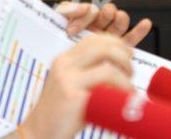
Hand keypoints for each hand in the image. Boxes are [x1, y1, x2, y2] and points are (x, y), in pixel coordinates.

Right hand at [18, 34, 133, 138]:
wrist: (40, 131)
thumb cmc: (60, 112)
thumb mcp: (71, 85)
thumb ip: (88, 73)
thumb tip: (118, 67)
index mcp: (64, 60)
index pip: (93, 39)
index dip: (115, 43)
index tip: (127, 55)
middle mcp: (64, 64)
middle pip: (102, 46)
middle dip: (124, 56)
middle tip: (130, 71)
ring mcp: (68, 78)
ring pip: (108, 65)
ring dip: (126, 75)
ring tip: (129, 88)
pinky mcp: (73, 95)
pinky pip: (106, 84)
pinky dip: (122, 89)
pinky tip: (124, 98)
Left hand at [56, 1, 151, 45]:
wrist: (60, 73)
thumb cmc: (56, 46)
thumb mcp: (55, 26)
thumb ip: (66, 9)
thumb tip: (83, 6)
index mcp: (81, 19)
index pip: (88, 10)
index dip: (83, 16)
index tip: (71, 29)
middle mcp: (96, 26)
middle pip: (107, 14)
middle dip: (105, 14)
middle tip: (102, 17)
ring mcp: (106, 37)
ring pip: (118, 24)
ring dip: (120, 19)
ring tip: (118, 18)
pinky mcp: (115, 49)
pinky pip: (130, 39)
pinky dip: (138, 31)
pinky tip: (144, 24)